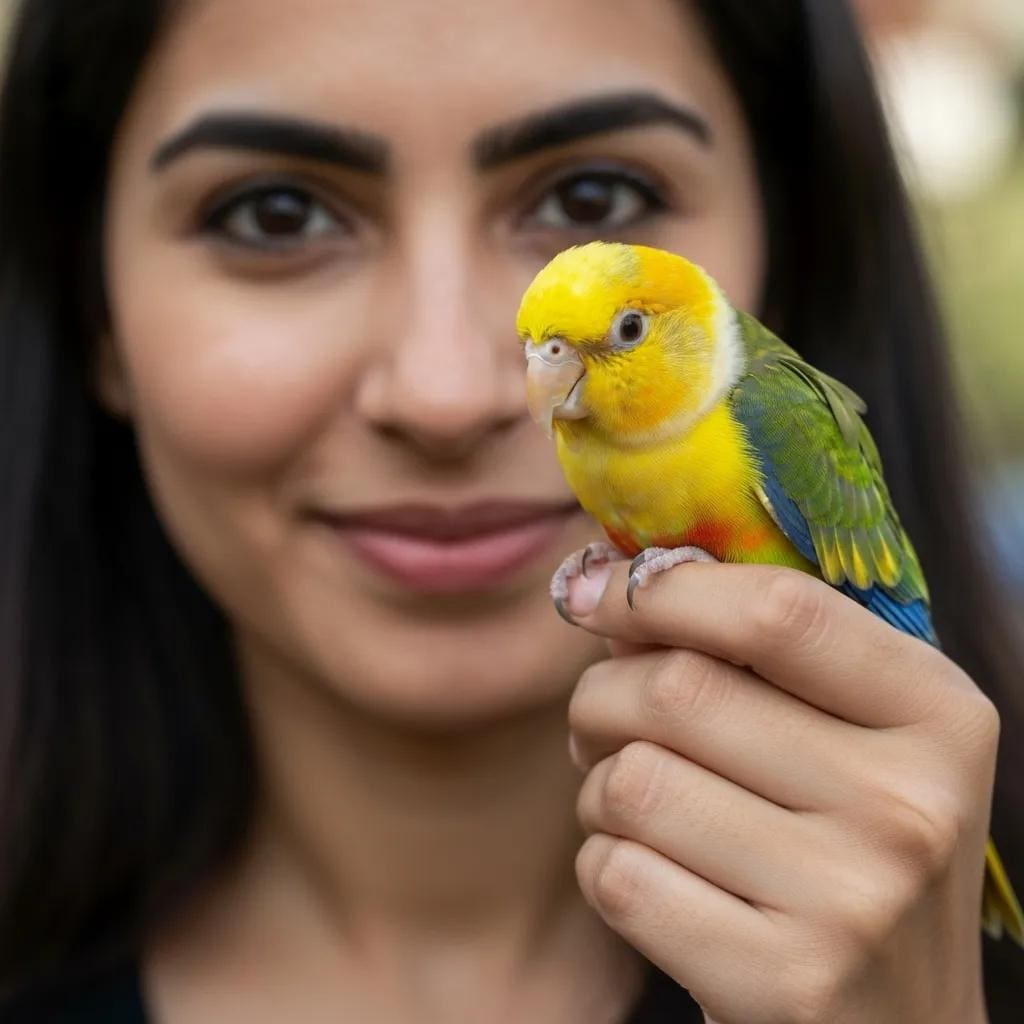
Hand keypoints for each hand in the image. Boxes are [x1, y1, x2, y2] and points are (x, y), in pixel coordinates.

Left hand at [563, 560, 997, 1023]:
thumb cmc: (849, 847)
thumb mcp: (851, 734)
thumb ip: (753, 651)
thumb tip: (606, 586)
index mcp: (938, 714)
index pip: (777, 610)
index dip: (661, 589)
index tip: (595, 592)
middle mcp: (911, 805)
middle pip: (679, 690)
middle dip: (601, 694)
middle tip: (600, 718)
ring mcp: (852, 902)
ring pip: (633, 781)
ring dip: (597, 784)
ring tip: (629, 801)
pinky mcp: (782, 983)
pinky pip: (616, 875)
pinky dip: (603, 861)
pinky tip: (649, 872)